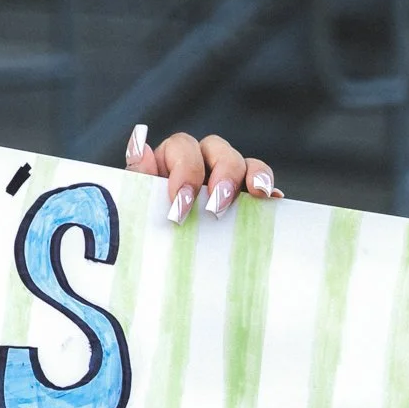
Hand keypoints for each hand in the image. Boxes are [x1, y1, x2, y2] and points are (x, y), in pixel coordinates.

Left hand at [124, 124, 281, 223]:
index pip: (181, 147)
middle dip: (221, 175)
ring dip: (252, 174)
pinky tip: (273, 202)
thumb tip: (138, 143)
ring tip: (258, 194)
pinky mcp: (244, 198)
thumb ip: (138, 176)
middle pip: (217, 148)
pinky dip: (268, 190)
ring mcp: (223, 179)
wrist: (158, 264)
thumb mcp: (135, 204)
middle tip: (217, 208)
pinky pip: (262, 185)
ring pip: (243, 162)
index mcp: (167, 161)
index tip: (182, 206)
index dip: (186, 171)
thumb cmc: (144, 230)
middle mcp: (197, 164)